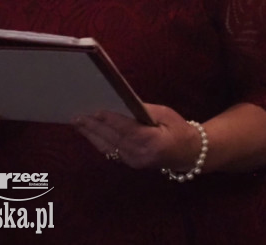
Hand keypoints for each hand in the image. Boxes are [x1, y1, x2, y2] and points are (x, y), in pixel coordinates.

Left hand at [74, 103, 201, 170]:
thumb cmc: (179, 129)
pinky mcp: (130, 163)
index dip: (111, 120)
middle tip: (77, 117)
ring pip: (109, 147)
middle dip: (94, 127)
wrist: (188, 153)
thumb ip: (146, 110)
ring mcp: (134, 161)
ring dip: (92, 135)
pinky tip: (90, 133)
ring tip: (78, 123)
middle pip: (113, 139)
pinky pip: (112, 152)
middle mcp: (141, 154)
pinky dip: (99, 141)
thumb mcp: (167, 114)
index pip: (128, 130)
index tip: (96, 111)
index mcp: (153, 141)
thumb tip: (125, 103)